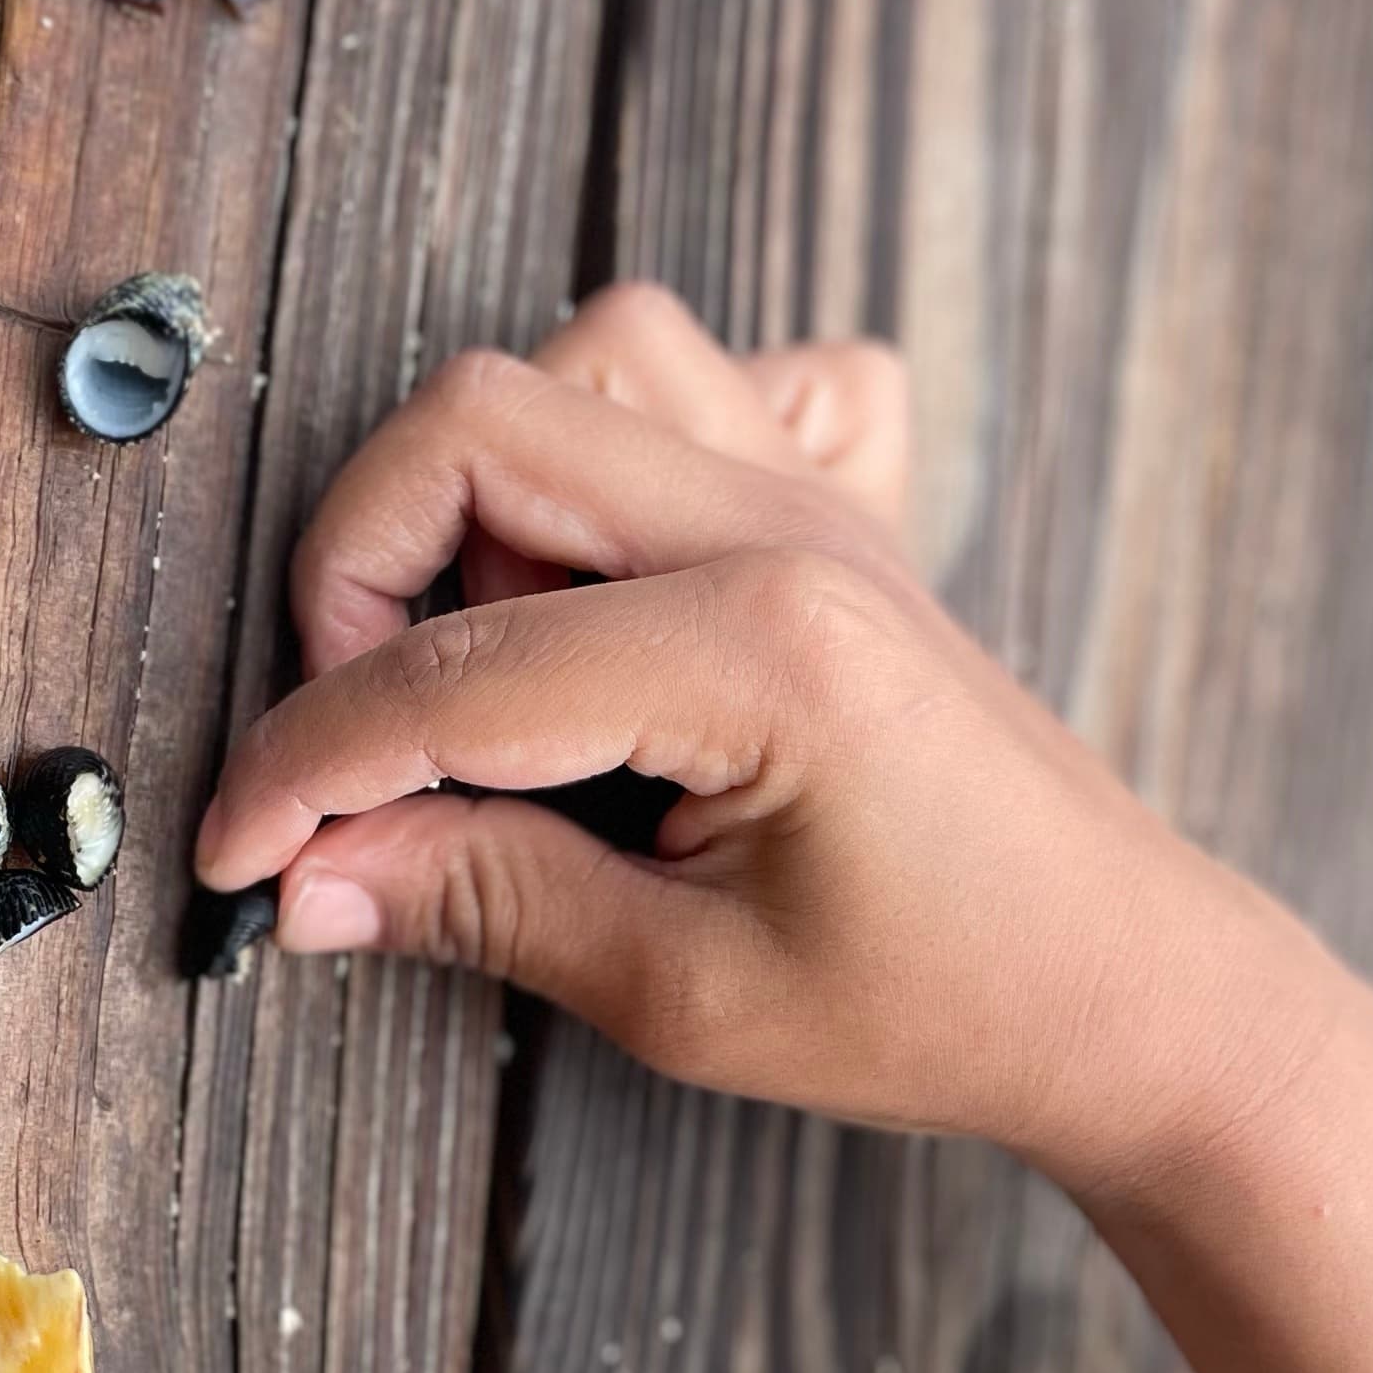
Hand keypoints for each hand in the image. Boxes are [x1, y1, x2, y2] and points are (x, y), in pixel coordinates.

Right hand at [196, 284, 1317, 1192]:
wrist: (1134, 995)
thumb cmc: (945, 1010)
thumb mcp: (686, 994)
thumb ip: (481, 901)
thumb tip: (305, 879)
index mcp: (759, 649)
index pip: (449, 668)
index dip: (306, 764)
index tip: (238, 853)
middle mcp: (787, 529)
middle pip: (481, 423)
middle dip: (360, 573)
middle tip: (359, 737)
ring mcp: (822, 500)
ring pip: (590, 363)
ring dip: (490, 493)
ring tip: (504, 658)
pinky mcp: (846, 511)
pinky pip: (726, 378)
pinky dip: (637, 442)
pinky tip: (626, 577)